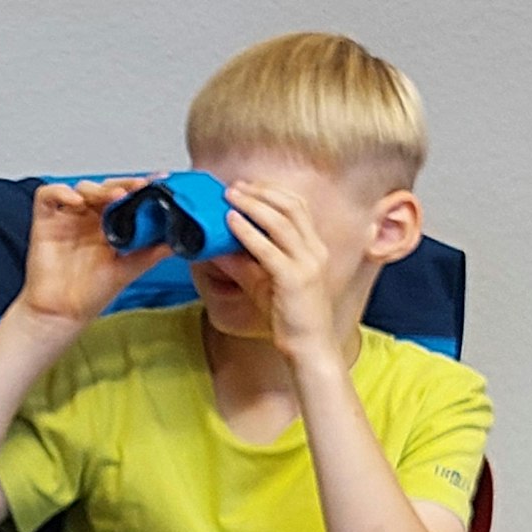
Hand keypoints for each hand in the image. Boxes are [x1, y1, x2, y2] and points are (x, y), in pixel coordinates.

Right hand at [20, 178, 172, 324]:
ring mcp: (67, 218)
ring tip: (114, 197)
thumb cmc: (90, 294)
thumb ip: (152, 253)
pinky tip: (77, 202)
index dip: (139, 187)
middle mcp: (89, 219)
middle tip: (139, 188)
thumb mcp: (130, 269)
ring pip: (82, 188)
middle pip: (105, 187)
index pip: (125, 197)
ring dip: (99, 188)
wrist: (63, 313)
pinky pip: (48, 195)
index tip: (159, 181)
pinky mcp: (44, 221)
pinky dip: (61, 192)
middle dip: (123, 184)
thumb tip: (181, 241)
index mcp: (109, 226)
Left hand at [223, 183, 339, 361]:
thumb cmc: (289, 316)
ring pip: (281, 222)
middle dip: (260, 192)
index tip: (247, 185)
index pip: (297, 207)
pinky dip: (247, 232)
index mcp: (313, 248)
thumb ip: (244, 262)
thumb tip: (217, 247)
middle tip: (234, 186)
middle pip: (290, 207)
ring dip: (252, 205)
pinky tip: (231, 222)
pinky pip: (268, 249)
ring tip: (229, 196)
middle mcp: (314, 251)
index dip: (271, 192)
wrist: (309, 345)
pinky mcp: (293, 279)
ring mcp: (307, 263)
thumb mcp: (264, 282)